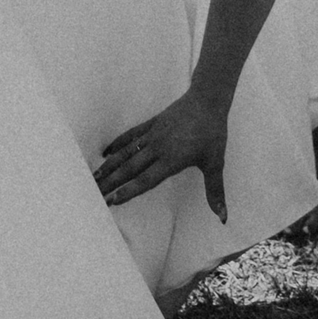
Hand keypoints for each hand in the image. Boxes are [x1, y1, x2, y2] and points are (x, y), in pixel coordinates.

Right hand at [95, 90, 229, 221]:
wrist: (207, 101)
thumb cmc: (212, 133)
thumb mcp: (216, 164)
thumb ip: (215, 191)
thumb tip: (223, 217)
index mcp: (172, 159)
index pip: (146, 180)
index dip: (129, 191)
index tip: (113, 200)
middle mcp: (157, 148)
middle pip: (130, 168)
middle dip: (111, 181)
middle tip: (95, 192)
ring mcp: (152, 135)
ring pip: (126, 153)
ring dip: (110, 165)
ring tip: (94, 176)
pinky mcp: (151, 124)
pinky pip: (130, 136)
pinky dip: (117, 144)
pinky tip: (106, 153)